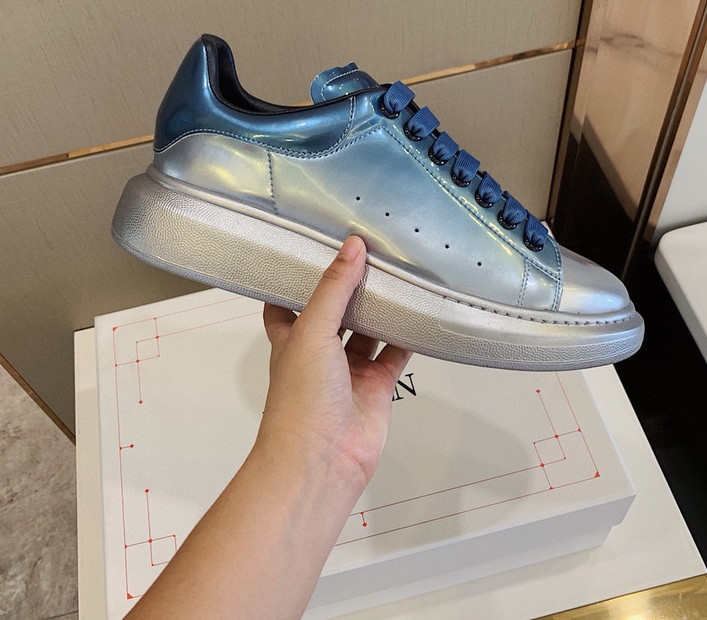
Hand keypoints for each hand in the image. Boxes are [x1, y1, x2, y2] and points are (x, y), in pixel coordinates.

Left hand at [260, 235, 412, 489]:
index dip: (300, 280)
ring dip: (380, 309)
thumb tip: (351, 248)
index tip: (316, 251)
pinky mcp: (376, 386)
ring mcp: (348, 371)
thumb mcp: (312, 331)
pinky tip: (417, 313)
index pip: (289, 303)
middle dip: (350, 289)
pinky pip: (394, 354)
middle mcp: (319, 353)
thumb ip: (333, 288)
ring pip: (368, 331)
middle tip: (370, 255)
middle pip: (336, 313)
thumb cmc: (300, 400)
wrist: (322, 458)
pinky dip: (406, 336)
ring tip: (397, 275)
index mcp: (292, 338)